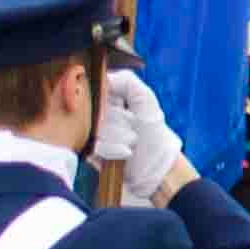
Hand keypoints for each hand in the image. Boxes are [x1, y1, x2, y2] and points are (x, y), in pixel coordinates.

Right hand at [93, 70, 184, 194]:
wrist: (158, 171)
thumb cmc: (155, 135)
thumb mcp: (146, 101)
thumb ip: (128, 82)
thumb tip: (104, 77)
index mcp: (111, 98)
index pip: (94, 88)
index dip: (106, 97)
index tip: (120, 104)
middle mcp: (100, 114)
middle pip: (94, 110)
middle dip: (118, 120)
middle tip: (133, 129)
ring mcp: (94, 133)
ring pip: (94, 128)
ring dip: (118, 136)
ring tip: (133, 142)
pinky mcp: (91, 152)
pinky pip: (94, 146)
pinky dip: (113, 149)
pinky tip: (126, 152)